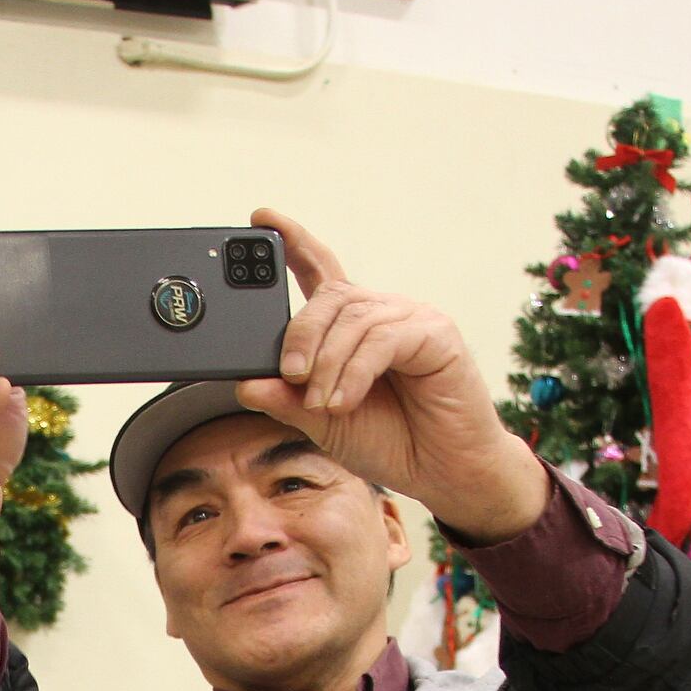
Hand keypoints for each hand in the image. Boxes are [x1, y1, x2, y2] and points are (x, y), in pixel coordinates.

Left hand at [232, 210, 548, 543]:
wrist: (445, 472)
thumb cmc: (392, 441)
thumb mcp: (322, 423)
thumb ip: (287, 400)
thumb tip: (245, 383)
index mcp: (354, 327)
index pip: (321, 271)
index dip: (293, 242)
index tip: (262, 218)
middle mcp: (383, 313)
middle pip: (330, 296)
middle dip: (301, 333)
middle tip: (290, 374)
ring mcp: (411, 319)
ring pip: (354, 319)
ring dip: (328, 363)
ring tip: (321, 403)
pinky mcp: (436, 335)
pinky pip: (383, 339)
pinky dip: (356, 371)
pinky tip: (343, 400)